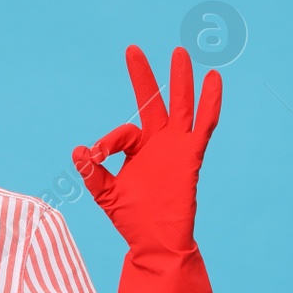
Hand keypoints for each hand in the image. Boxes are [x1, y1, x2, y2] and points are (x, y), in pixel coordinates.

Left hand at [72, 45, 221, 252]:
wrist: (156, 242)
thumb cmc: (132, 220)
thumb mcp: (106, 194)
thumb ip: (92, 173)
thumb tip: (79, 150)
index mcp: (137, 151)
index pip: (122, 134)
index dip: (107, 143)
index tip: (97, 157)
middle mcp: (158, 143)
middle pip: (152, 102)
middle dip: (144, 77)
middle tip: (132, 50)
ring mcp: (176, 147)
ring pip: (179, 106)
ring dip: (179, 80)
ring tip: (178, 53)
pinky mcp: (191, 155)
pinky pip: (204, 124)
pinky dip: (210, 102)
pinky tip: (212, 79)